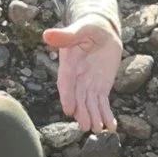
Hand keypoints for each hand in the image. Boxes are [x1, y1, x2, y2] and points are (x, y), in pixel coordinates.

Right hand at [42, 16, 121, 133]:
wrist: (103, 31)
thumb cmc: (89, 27)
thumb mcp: (80, 28)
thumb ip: (66, 35)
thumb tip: (46, 34)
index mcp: (68, 64)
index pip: (66, 82)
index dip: (67, 96)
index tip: (68, 110)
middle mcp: (76, 78)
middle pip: (78, 98)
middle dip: (82, 112)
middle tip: (86, 126)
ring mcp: (88, 85)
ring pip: (90, 104)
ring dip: (94, 117)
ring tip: (98, 129)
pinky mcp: (101, 88)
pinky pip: (103, 104)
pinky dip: (106, 115)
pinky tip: (111, 127)